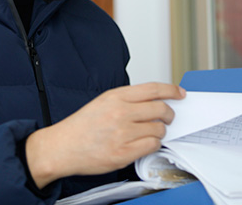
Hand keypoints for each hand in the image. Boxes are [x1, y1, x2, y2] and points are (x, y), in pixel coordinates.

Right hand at [25, 82, 185, 188]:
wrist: (62, 147)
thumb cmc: (81, 126)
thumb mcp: (103, 102)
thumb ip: (128, 100)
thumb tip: (153, 101)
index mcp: (116, 97)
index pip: (153, 89)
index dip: (171, 90)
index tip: (179, 93)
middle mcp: (120, 113)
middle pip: (161, 109)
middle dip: (169, 114)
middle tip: (168, 118)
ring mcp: (122, 133)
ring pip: (159, 129)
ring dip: (159, 132)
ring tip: (149, 133)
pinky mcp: (123, 153)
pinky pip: (152, 146)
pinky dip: (152, 145)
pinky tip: (144, 144)